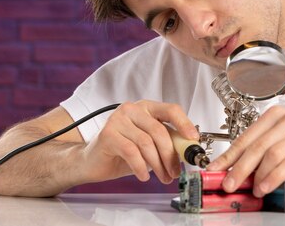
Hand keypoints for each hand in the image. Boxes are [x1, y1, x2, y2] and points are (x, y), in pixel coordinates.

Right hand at [81, 100, 197, 184]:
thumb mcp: (148, 144)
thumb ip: (166, 141)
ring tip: (163, 177)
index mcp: (146, 107)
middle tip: (175, 172)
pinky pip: (132, 152)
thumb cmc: (122, 152)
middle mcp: (132, 109)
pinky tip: (144, 176)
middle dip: (170, 155)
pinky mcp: (108, 135)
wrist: (91, 161)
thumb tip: (187, 150)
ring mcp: (118, 120)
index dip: (185, 124)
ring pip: (147, 143)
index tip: (193, 139)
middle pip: (160, 131)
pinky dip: (141, 167)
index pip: (171, 110)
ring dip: (158, 165)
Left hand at [206, 106, 284, 196]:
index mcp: (275, 115)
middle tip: (227, 183)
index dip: (228, 155)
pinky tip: (266, 186)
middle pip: (256, 146)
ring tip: (250, 189)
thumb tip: (237, 167)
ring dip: (256, 175)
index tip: (215, 169)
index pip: (246, 136)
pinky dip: (273, 177)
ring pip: (270, 154)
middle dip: (238, 167)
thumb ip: (264, 147)